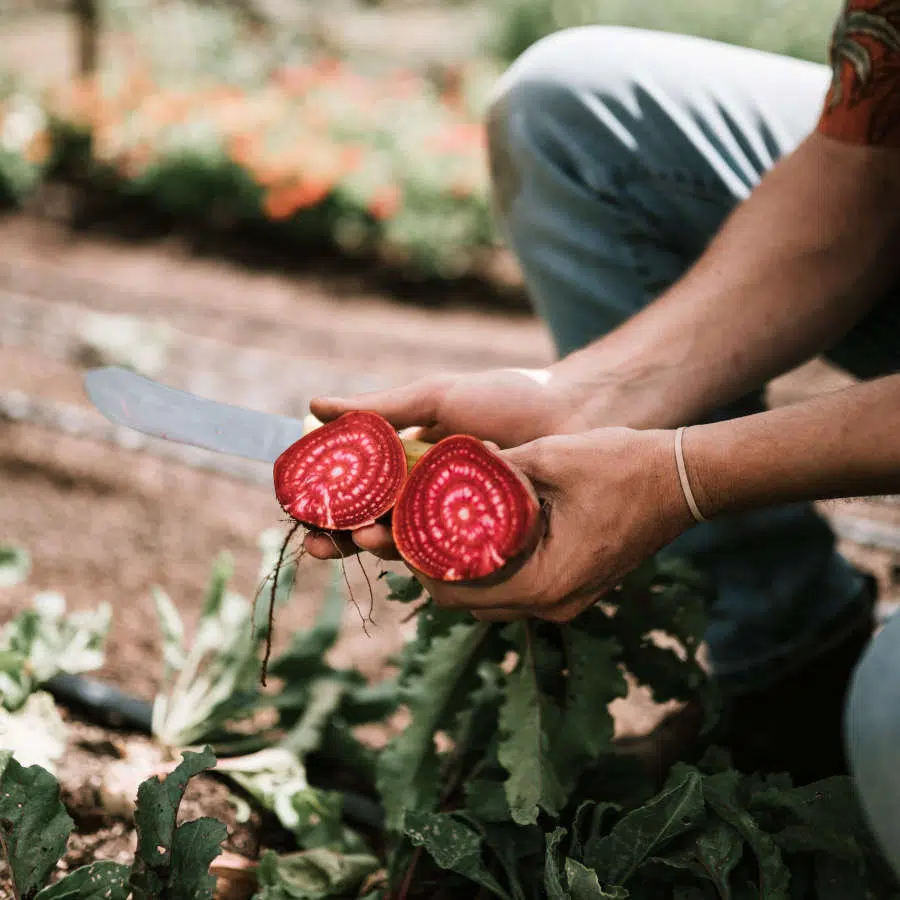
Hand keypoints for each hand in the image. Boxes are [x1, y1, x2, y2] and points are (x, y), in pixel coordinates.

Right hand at [304, 367, 582, 561]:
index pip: (354, 488)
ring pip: (404, 544)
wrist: (573, 413)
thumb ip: (379, 408)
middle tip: (320, 543)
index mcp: (407, 462)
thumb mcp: (435, 399)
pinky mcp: (485, 542)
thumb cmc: (506, 400)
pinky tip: (409, 557)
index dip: (325, 502)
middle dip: (341, 537)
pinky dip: (423, 560)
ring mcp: (454, 521)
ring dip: (377, 548)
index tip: (300, 508)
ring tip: (365, 541)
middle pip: (371, 523)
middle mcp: (426, 495)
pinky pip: (447, 557)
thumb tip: (313, 405)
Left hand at [414, 427, 694, 622]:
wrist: (682, 479)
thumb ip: (491, 470)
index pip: (456, 591)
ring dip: (458, 570)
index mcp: (544, 581)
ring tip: (431, 530)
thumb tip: (438, 464)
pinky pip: (515, 588)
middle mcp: (552, 603)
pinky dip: (488, 568)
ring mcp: (565, 600)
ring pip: (489, 599)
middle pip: (467, 602)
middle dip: (430, 568)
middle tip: (404, 529)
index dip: (417, 562)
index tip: (393, 530)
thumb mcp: (547, 457)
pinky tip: (474, 534)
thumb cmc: (622, 465)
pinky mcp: (572, 588)